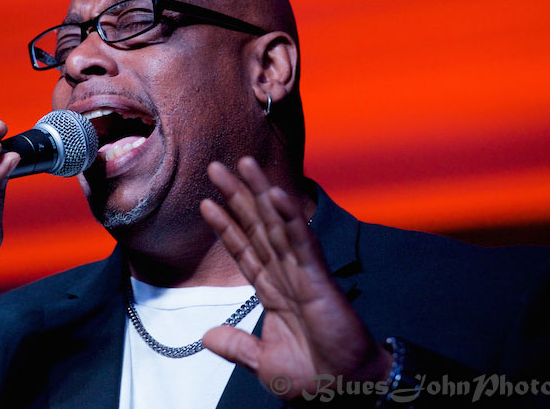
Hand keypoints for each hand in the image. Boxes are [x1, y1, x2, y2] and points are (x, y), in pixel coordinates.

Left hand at [200, 157, 391, 399]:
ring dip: (260, 192)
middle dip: (237, 196)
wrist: (343, 392)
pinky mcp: (319, 280)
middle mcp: (285, 274)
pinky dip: (290, 218)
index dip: (226, 226)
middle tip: (216, 166)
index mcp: (272, 291)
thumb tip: (206, 336)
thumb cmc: (312, 377)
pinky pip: (302, 243)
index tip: (206, 202)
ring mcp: (302, 273)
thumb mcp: (262, 363)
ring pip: (277, 224)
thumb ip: (235, 345)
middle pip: (256, 226)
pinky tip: (276, 194)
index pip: (244, 250)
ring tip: (243, 163)